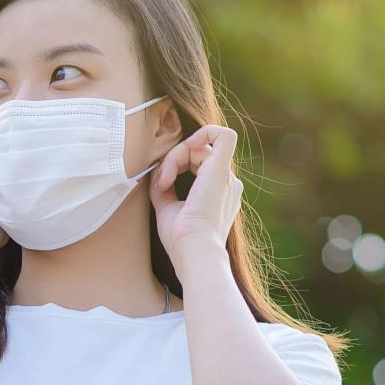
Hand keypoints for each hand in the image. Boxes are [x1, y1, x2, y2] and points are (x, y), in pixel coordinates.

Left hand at [148, 124, 240, 268]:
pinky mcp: (221, 171)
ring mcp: (226, 178)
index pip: (197, 164)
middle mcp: (227, 185)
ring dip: (175, 158)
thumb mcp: (168, 208)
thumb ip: (166, 189)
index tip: (162, 182)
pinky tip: (187, 146)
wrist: (194, 251)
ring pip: (200, 147)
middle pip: (198, 153)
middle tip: (161, 182)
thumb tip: (157, 177)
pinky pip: (223, 135)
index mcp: (219, 194)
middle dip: (174, 160)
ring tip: (164, 182)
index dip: (177, 165)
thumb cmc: (182, 239)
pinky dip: (202, 133)